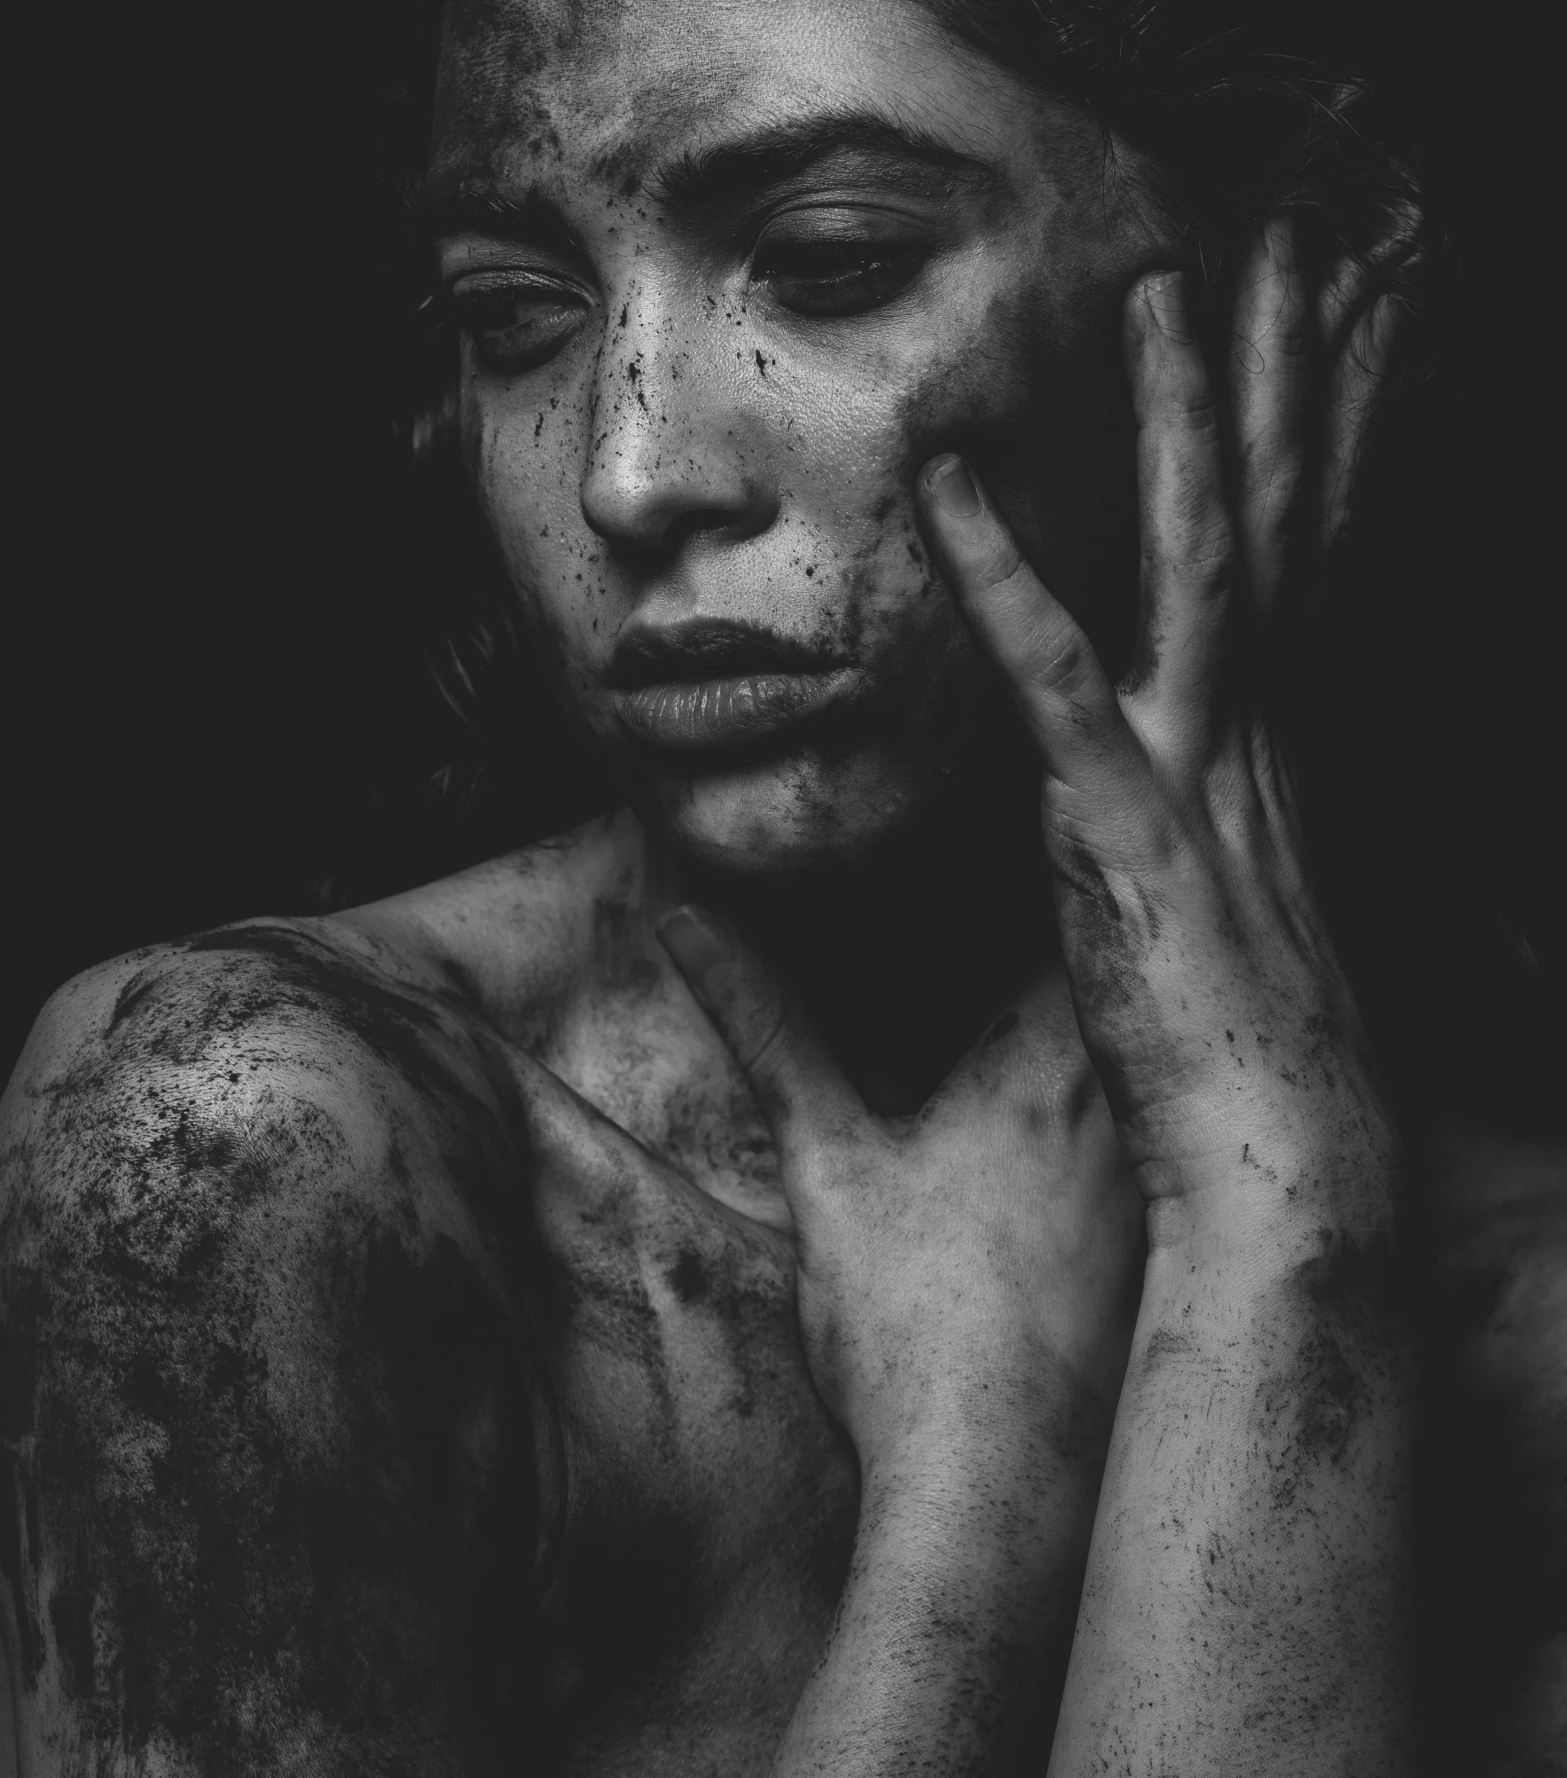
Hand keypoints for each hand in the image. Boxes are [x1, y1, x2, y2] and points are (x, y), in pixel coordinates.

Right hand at [656, 909, 1141, 1503]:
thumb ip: (766, 1026)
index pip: (1075, 903)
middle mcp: (1138, 1097)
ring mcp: (1176, 1169)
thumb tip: (685, 921)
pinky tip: (1087, 1153)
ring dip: (1128, 1018)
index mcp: (1051, 1055)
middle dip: (1083, 930)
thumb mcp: (826, 1163)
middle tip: (1029, 908)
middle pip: (1134, 971)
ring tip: (1074, 1002)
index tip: (1004, 842)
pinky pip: (1183, 1128)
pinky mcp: (1188, 1236)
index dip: (1046, 858)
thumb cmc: (911, 1333)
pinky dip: (1151, 1104)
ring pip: (1165, 1047)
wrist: (1001, 1499)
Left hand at [916, 220, 1403, 1232]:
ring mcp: (1194, 780)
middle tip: (1284, 244)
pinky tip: (952, 483)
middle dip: (1283, 378)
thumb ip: (1149, 852)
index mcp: (1259, 760)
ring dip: (1181, 420)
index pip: (1286, 563)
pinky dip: (1001, 579)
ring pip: (1194, 563)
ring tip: (1162, 289)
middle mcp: (1245, 743)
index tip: (1318, 335)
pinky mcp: (1120, 838)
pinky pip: (1053, 686)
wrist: (1286, 1189)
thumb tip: (1146, 801)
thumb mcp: (1197, 937)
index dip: (1301, 443)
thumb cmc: (1235, 1084)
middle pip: (1271, 523)